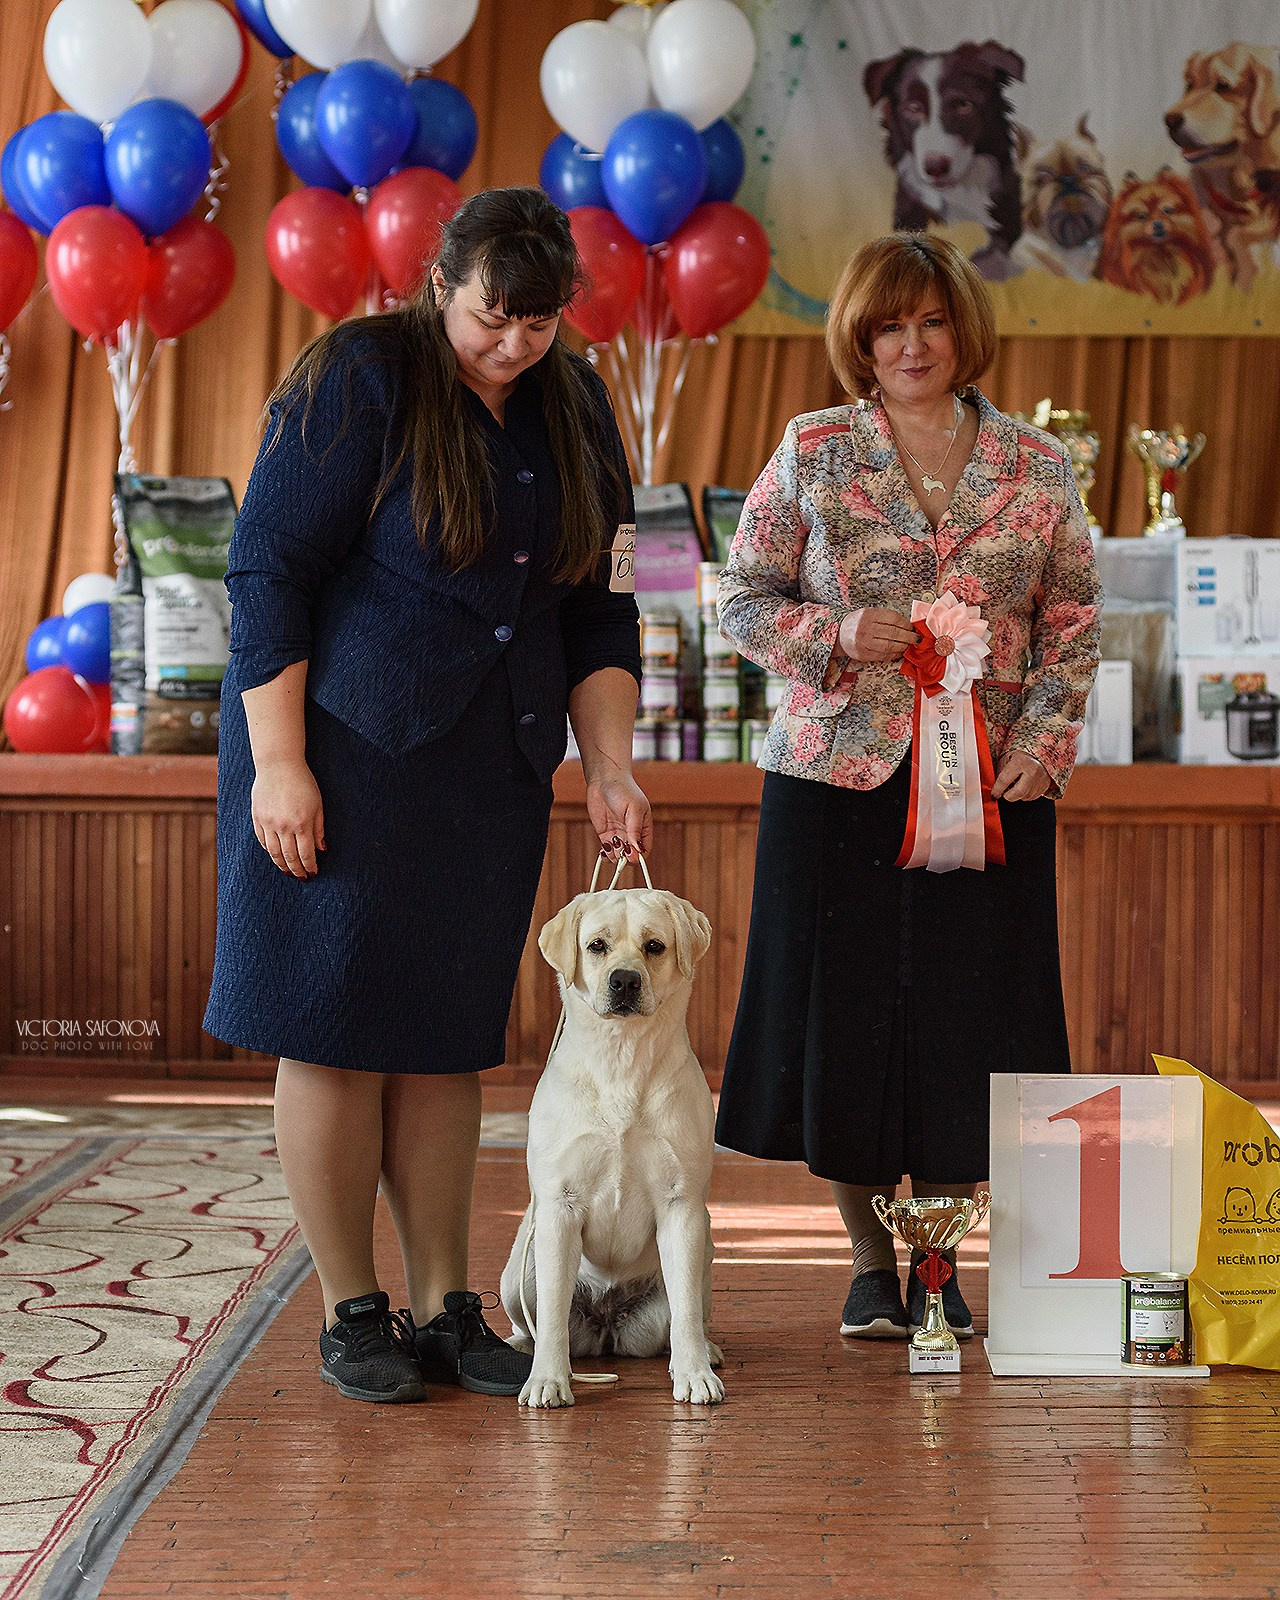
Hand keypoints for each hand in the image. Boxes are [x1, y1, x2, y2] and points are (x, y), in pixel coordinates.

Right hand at [251, 758, 325, 877]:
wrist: (279, 765)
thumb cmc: (303, 782)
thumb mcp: (318, 804)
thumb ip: (319, 829)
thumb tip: (322, 849)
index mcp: (302, 823)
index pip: (306, 854)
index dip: (310, 866)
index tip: (313, 873)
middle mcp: (284, 826)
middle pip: (290, 857)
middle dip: (297, 870)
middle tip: (301, 878)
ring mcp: (268, 823)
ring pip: (274, 852)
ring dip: (281, 864)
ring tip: (287, 871)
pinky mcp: (257, 817)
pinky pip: (263, 841)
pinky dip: (269, 851)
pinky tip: (275, 855)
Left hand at [586, 769, 652, 863]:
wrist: (604, 780)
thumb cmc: (624, 789)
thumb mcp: (633, 808)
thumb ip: (635, 829)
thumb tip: (637, 848)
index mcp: (644, 827)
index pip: (645, 849)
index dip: (640, 855)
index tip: (632, 853)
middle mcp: (631, 833)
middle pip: (631, 855)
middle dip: (626, 856)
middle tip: (620, 848)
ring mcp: (618, 834)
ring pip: (619, 855)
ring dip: (615, 856)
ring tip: (610, 845)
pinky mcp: (605, 834)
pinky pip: (607, 850)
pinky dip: (606, 854)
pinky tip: (604, 851)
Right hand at [838, 607, 918, 662]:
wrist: (838, 635)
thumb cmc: (858, 623)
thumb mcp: (869, 613)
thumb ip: (885, 617)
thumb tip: (907, 625)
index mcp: (869, 615)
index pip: (893, 618)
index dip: (906, 624)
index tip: (912, 627)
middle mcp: (866, 628)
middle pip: (893, 633)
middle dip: (908, 636)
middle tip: (916, 638)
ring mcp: (864, 643)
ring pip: (889, 646)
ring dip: (903, 647)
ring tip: (908, 645)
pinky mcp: (864, 655)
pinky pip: (883, 656)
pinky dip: (894, 655)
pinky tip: (899, 652)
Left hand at [991, 751, 1049, 801]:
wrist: (1037, 755)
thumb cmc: (1020, 757)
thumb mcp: (1006, 759)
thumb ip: (999, 773)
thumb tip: (995, 789)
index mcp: (1021, 761)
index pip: (1005, 780)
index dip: (997, 790)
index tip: (994, 795)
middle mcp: (1033, 770)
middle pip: (1018, 793)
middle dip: (1008, 796)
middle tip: (1004, 792)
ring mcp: (1042, 779)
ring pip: (1025, 797)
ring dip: (1017, 794)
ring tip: (1016, 784)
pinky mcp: (1046, 785)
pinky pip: (1032, 797)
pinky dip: (1025, 794)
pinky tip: (1024, 785)